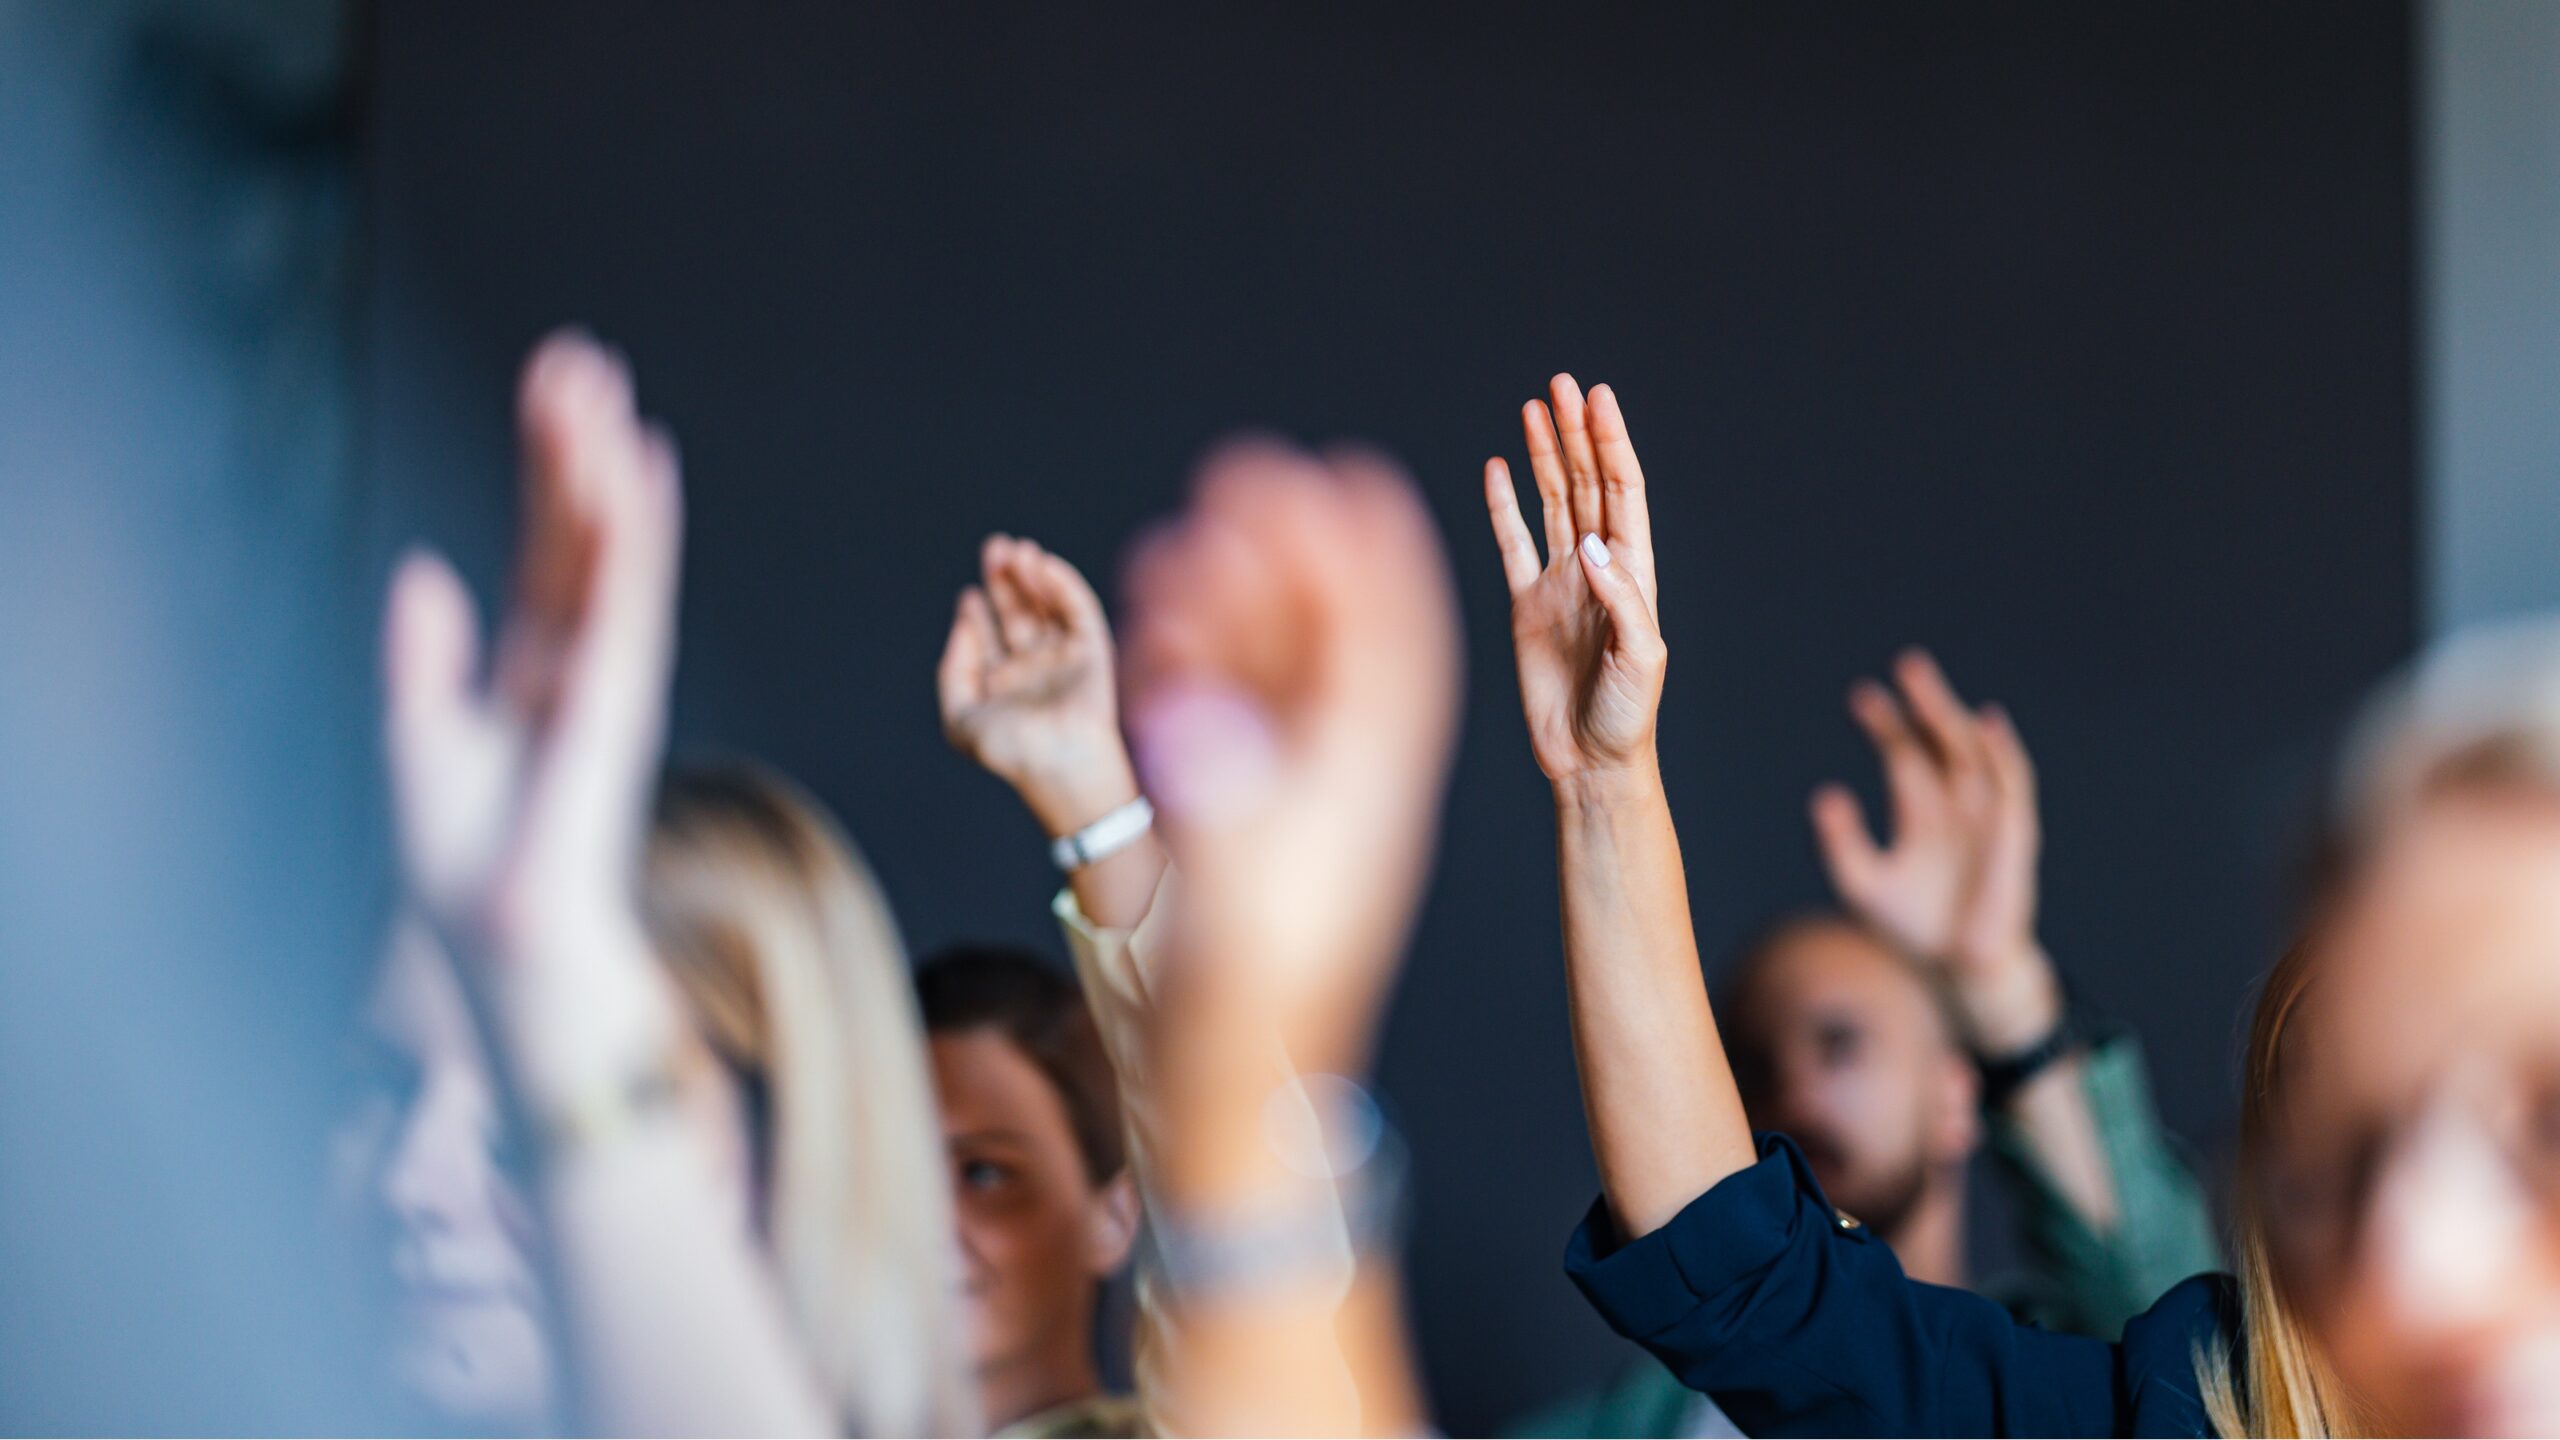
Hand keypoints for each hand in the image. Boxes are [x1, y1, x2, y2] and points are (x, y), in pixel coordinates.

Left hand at [381, 331, 684, 1089]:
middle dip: (577, 444)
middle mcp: (577, 657)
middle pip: (578, 531)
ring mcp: (602, 673)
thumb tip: (421, 566)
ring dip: (604, 468)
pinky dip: (629, 535)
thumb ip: (423, 653)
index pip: (544, 545)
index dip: (547, 467)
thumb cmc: (464, 860)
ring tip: (601, 390)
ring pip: (606, 550)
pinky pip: (620, 597)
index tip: (557, 384)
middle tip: (581, 355)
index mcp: (533, 662)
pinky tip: (634, 471)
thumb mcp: (419, 736)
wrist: (501, 940)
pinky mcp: (609, 698)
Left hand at [937, 534, 1137, 835]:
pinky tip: (1042, 565)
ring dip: (1033, 576)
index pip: (991, 638)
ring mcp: (1064, 659)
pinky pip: (1078, 610)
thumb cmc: (1009, 751)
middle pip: (1019, 614)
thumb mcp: (960, 718)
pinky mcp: (1092, 651)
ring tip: (1016, 550)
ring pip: (1047, 607)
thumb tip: (963, 625)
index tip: (968, 596)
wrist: (1058, 764)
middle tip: (994, 547)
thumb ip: (953, 671)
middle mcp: (1034, 670)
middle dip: (1005, 581)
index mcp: (1004, 687)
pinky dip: (1062, 584)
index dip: (979, 612)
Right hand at [1119, 440, 1461, 1069]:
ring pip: (1273, 676)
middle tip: (1247, 475)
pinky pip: (1229, 720)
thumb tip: (1194, 716)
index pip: (1389, 653)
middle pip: (1328, 643)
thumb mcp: (1242, 904)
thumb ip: (1222, 802)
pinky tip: (1162, 623)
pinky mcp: (1243, 819)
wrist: (1232, 1091)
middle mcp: (1342, 783)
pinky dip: (1199, 666)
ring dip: (1235, 602)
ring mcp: (1291, 797)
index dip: (1375, 560)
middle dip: (1291, 556)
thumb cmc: (1251, 1009)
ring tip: (1187, 538)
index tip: (1355, 479)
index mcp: (1371, 794)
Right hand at [1483, 375, 1665, 782]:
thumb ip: (1620, 599)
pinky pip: (1511, 544)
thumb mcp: (1641, 659)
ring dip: (1545, 455)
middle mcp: (1595, 568)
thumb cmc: (1628, 717)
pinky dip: (1503, 507)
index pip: (1622, 492)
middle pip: (1586, 484)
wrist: (1589, 763)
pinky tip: (1498, 469)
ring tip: (1534, 407)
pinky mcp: (1524, 606)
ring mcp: (1558, 584)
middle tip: (1561, 383)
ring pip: (1550, 503)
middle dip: (1576, 432)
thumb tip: (1589, 545)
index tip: (1597, 398)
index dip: (1611, 442)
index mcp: (1631, 573)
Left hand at [1808, 650, 2055, 1051]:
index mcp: (1919, 809)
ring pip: (1973, 752)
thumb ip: (1842, 841)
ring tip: (1930, 685)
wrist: (1956, 970)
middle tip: (1907, 662)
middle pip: (1940, 740)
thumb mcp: (1862, 882)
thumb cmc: (1910, 927)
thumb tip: (1824, 794)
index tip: (1863, 694)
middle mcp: (1955, 804)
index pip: (1903, 752)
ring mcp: (1985, 816)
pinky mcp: (2011, 834)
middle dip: (1925, 702)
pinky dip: (2002, 753)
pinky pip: (2011, 786)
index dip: (1886, 722)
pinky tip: (1985, 724)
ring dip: (1955, 717)